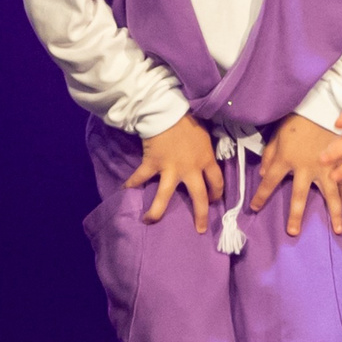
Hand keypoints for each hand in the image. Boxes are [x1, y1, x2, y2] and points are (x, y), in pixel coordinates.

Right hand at [124, 116, 223, 231]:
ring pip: (165, 195)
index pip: (217, 182)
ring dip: (157, 210)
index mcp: (206, 160)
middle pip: (199, 197)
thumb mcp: (205, 137)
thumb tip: (207, 160)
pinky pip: (140, 177)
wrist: (167, 112)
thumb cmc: (188, 122)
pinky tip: (124, 192)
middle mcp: (190, 169)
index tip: (214, 201)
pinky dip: (131, 183)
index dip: (217, 194)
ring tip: (150, 221)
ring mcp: (170, 168)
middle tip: (200, 229)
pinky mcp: (152, 164)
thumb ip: (205, 152)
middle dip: (200, 215)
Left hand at [249, 115, 341, 237]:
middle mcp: (305, 168)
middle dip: (295, 216)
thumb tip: (262, 175)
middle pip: (299, 196)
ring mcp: (324, 167)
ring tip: (338, 231)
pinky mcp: (339, 162)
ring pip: (329, 195)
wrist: (321, 105)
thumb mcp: (277, 135)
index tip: (254, 208)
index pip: (269, 183)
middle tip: (293, 233)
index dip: (261, 196)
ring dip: (333, 214)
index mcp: (286, 160)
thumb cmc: (296, 120)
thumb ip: (269, 155)